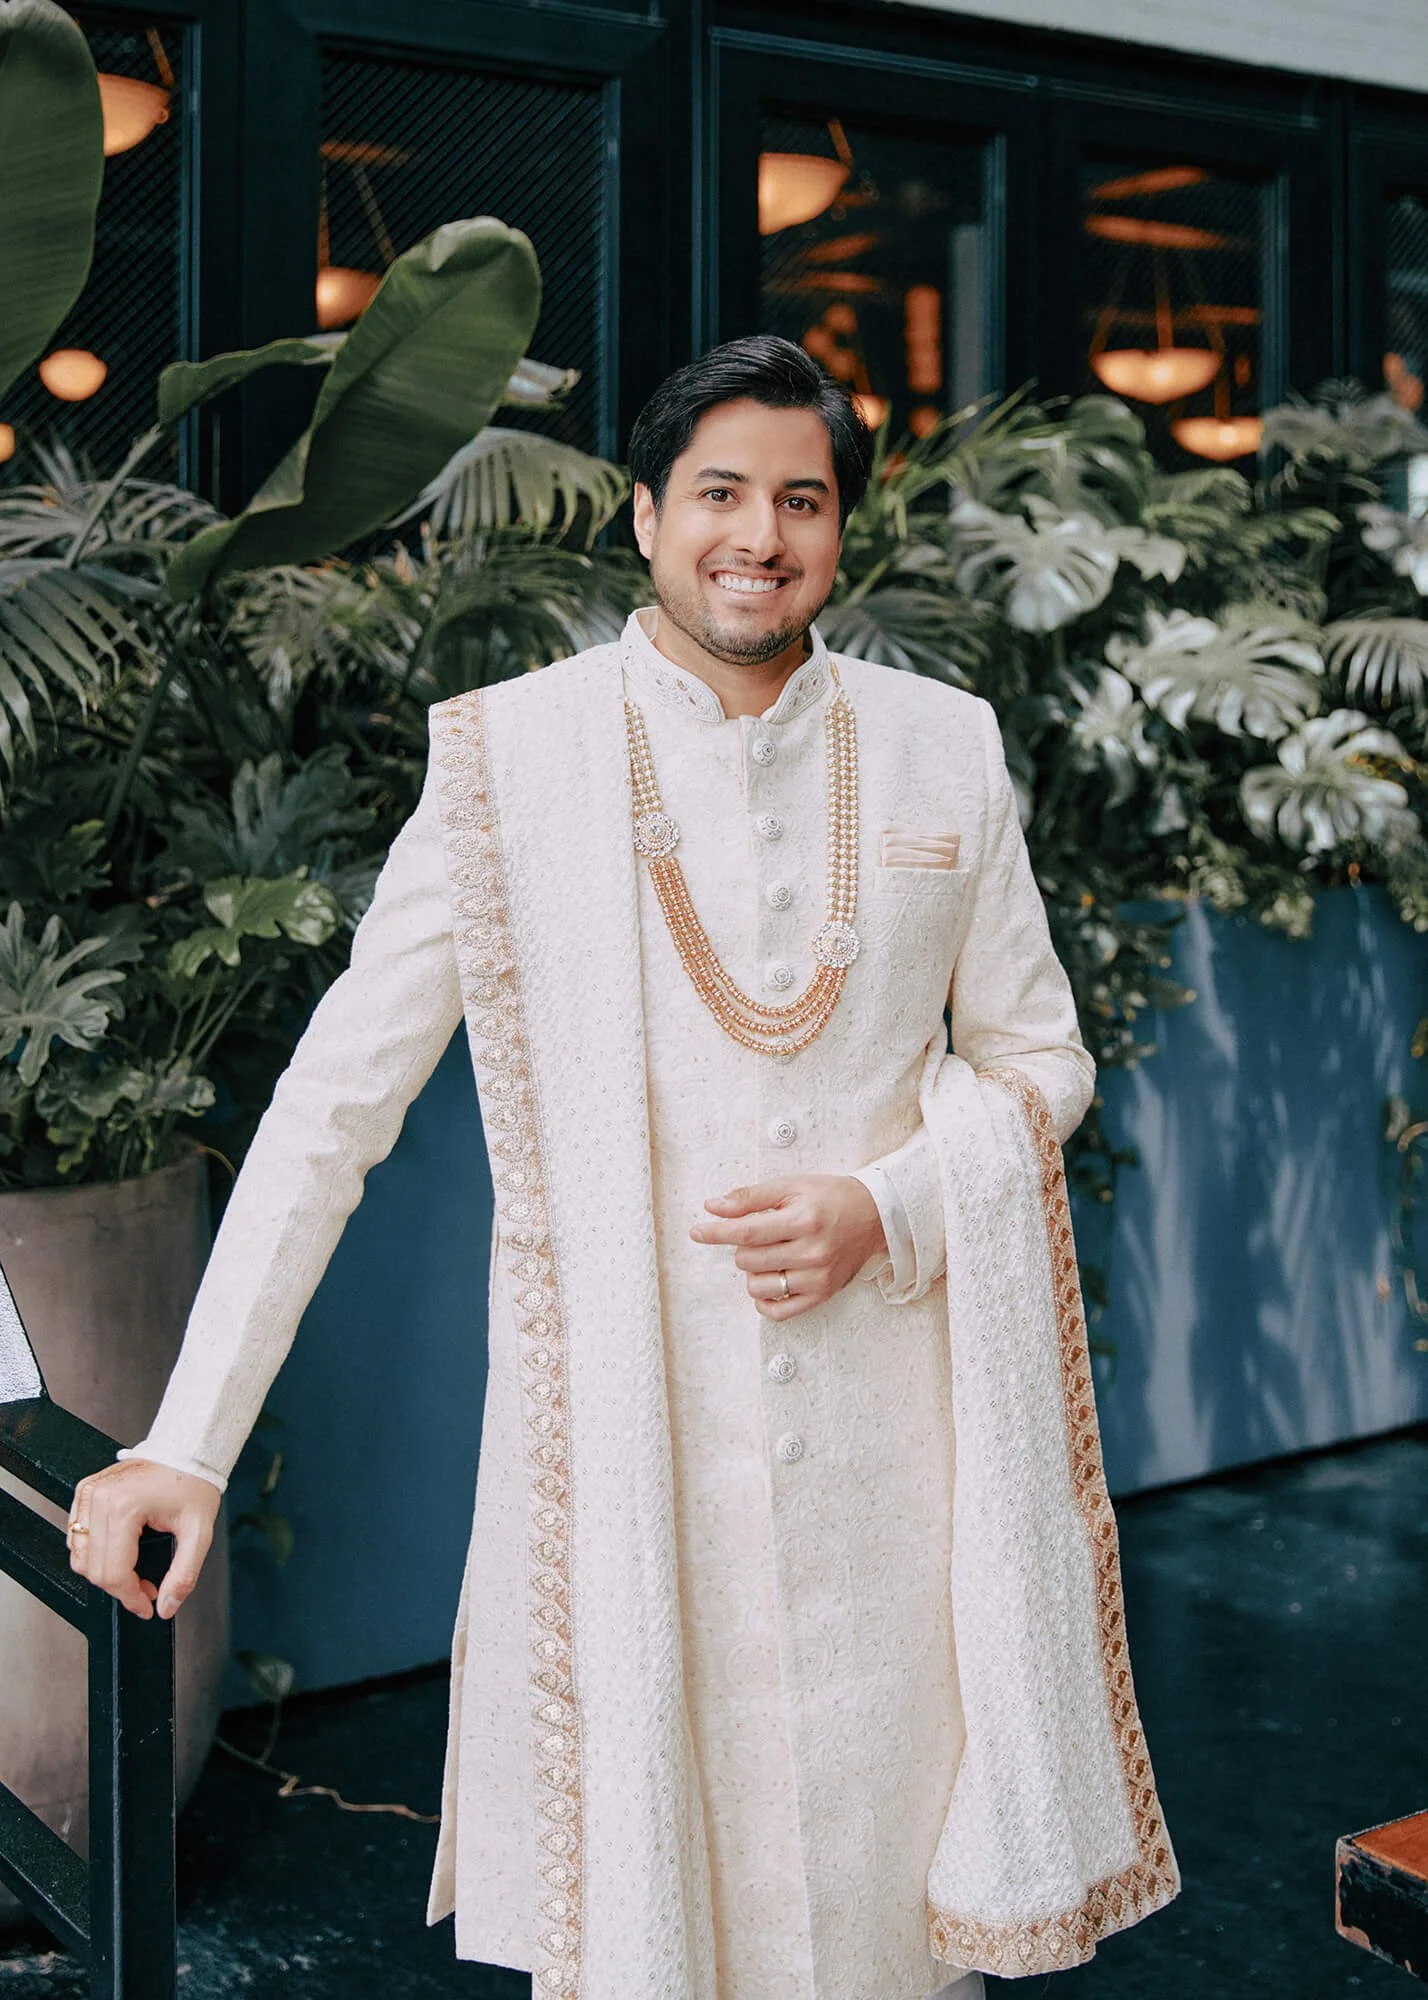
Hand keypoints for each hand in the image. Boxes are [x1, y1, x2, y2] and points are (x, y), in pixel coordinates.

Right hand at [66, 1459, 221, 1620]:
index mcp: (124, 1507)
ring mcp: (88, 1493)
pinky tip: (120, 1553)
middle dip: (122, 1589)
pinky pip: (77, 1538)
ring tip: (136, 1571)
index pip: (114, 1574)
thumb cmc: (193, 1484)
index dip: (131, 1599)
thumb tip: (166, 1606)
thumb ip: (184, 1574)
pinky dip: (94, 1555)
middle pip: (95, 1570)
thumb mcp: (199, 1532)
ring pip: (80, 1558)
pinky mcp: (84, 1492)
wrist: (186, 1451)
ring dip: (106, 1574)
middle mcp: (99, 1498)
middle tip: (148, 1588)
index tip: (148, 1607)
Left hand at [690, 1174, 886, 1318]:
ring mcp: (817, 1278)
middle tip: (761, 1233)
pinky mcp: (821, 1295)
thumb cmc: (830, 1197)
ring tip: (769, 1255)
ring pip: (757, 1286)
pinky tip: (768, 1280)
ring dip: (752, 1271)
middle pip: (748, 1260)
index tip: (697, 1231)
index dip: (716, 1232)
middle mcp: (811, 1252)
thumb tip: (713, 1207)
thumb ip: (750, 1197)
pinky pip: (777, 1311)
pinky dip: (763, 1299)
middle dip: (742, 1245)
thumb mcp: (791, 1186)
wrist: (874, 1215)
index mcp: (803, 1220)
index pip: (746, 1231)